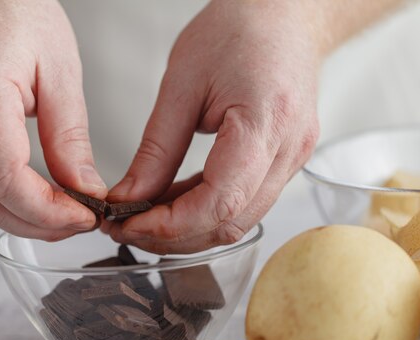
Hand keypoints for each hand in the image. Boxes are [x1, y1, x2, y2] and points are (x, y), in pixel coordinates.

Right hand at [0, 0, 106, 240]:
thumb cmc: (16, 10)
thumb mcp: (59, 70)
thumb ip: (69, 137)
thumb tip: (85, 191)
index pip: (4, 178)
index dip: (46, 210)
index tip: (83, 216)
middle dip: (35, 224)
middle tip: (78, 224)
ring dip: (20, 216)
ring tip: (62, 213)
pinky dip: (4, 195)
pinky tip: (35, 192)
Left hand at [104, 0, 320, 253]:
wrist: (285, 14)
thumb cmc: (239, 30)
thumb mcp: (182, 84)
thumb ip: (157, 149)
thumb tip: (130, 197)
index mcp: (265, 123)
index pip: (219, 203)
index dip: (170, 226)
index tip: (128, 225)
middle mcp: (288, 150)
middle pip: (230, 223)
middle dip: (173, 237)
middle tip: (126, 228)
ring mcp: (292, 160)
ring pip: (238, 221)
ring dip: (188, 229)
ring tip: (144, 217)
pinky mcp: (284, 162)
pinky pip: (244, 203)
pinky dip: (204, 211)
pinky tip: (173, 203)